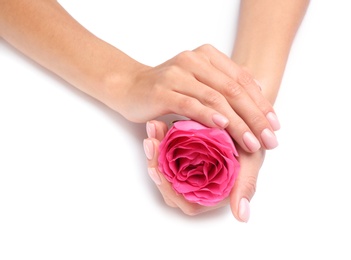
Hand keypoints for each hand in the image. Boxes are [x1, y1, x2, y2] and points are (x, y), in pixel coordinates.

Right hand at [109, 44, 278, 152]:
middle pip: (233, 90)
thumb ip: (223, 84)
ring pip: (215, 99)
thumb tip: (259, 93)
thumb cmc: (166, 88)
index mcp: (207, 56)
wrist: (129, 86)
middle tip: (270, 139)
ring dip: (237, 123)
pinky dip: (209, 116)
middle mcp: (194, 60)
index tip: (275, 125)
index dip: (261, 103)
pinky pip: (191, 104)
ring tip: (252, 142)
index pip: (242, 80)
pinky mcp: (162, 91)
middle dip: (255, 117)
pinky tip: (223, 127)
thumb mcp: (198, 81)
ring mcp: (177, 74)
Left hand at [143, 120, 264, 220]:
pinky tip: (158, 124)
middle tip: (150, 141)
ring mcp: (189, 167)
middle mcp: (196, 184)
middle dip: (155, 161)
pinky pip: (167, 150)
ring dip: (155, 148)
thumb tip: (242, 217)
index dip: (166, 187)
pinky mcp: (185, 152)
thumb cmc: (252, 142)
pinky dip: (161, 138)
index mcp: (209, 194)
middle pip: (167, 182)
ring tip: (152, 128)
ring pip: (164, 165)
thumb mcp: (252, 160)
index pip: (181, 199)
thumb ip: (246, 186)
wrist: (249, 120)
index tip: (155, 169)